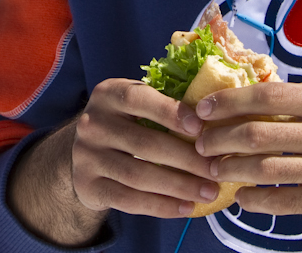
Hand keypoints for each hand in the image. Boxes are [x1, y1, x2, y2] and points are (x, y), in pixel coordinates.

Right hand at [70, 77, 221, 216]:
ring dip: (179, 186)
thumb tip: (215, 117)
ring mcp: (86, 156)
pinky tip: (186, 207)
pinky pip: (129, 201)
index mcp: (108, 94)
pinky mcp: (88, 186)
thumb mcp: (136, 104)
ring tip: (208, 192)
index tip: (200, 127)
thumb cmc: (126, 124)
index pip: (139, 99)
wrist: (86, 154)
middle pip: (144, 143)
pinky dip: (161, 206)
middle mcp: (92, 123)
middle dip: (186, 159)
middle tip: (216, 169)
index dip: (170, 112)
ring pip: (138, 175)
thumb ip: (165, 104)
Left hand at [194, 73, 301, 223]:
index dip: (228, 102)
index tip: (204, 108)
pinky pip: (285, 202)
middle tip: (199, 141)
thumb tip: (270, 89)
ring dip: (231, 169)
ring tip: (213, 167)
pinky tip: (242, 197)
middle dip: (219, 138)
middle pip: (258, 134)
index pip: (267, 97)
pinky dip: (256, 201)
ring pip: (266, 170)